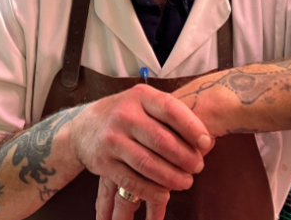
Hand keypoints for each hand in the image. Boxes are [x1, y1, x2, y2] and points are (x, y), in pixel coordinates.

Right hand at [68, 84, 213, 219]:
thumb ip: (169, 113)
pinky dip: (150, 191)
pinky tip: (164, 194)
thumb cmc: (125, 114)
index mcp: (140, 97)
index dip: (192, 127)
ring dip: (171, 177)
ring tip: (185, 182)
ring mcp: (112, 140)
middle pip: (161, 140)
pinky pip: (131, 181)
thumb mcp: (143, 102)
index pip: (171, 110)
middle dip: (185, 157)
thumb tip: (204, 139)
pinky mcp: (103, 163)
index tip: (207, 143)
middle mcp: (124, 116)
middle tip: (198, 167)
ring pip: (147, 164)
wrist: (83, 127)